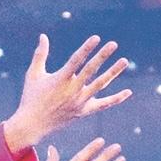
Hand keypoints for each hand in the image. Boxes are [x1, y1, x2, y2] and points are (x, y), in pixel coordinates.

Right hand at [2, 34, 131, 152]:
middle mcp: (72, 90)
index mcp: (60, 80)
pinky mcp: (84, 111)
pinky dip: (116, 99)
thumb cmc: (31, 97)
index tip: (96, 38)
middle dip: (102, 56)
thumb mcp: (33, 74)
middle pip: (91, 70)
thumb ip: (40, 54)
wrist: (33, 125)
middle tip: (113, 44)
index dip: (86, 48)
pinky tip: (128, 92)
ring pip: (100, 85)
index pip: (76, 60)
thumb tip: (43, 36)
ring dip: (113, 72)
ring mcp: (80, 102)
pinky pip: (103, 105)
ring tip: (124, 61)